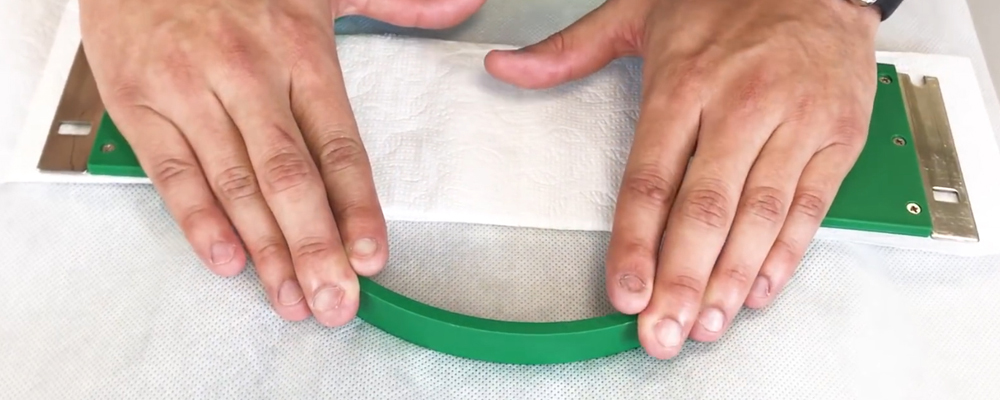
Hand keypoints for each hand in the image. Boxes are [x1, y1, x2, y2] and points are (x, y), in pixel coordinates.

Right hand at [80, 0, 483, 325]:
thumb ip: (396, 3)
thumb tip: (464, 7)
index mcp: (300, 52)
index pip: (339, 146)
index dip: (358, 208)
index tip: (372, 257)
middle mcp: (248, 76)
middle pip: (290, 178)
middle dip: (316, 249)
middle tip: (334, 302)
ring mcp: (190, 92)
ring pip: (236, 185)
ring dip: (266, 250)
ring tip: (291, 298)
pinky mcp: (140, 104)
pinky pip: (172, 173)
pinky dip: (198, 221)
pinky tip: (227, 261)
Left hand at [485, 0, 880, 357]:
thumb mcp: (637, 11)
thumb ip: (569, 50)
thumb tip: (505, 68)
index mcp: (685, 84)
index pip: (651, 179)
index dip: (635, 242)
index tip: (625, 291)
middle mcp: (741, 107)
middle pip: (705, 209)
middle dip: (681, 280)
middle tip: (664, 332)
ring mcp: (795, 123)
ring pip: (761, 216)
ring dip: (731, 279)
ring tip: (706, 324)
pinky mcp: (838, 136)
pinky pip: (812, 206)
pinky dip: (787, 253)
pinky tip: (759, 288)